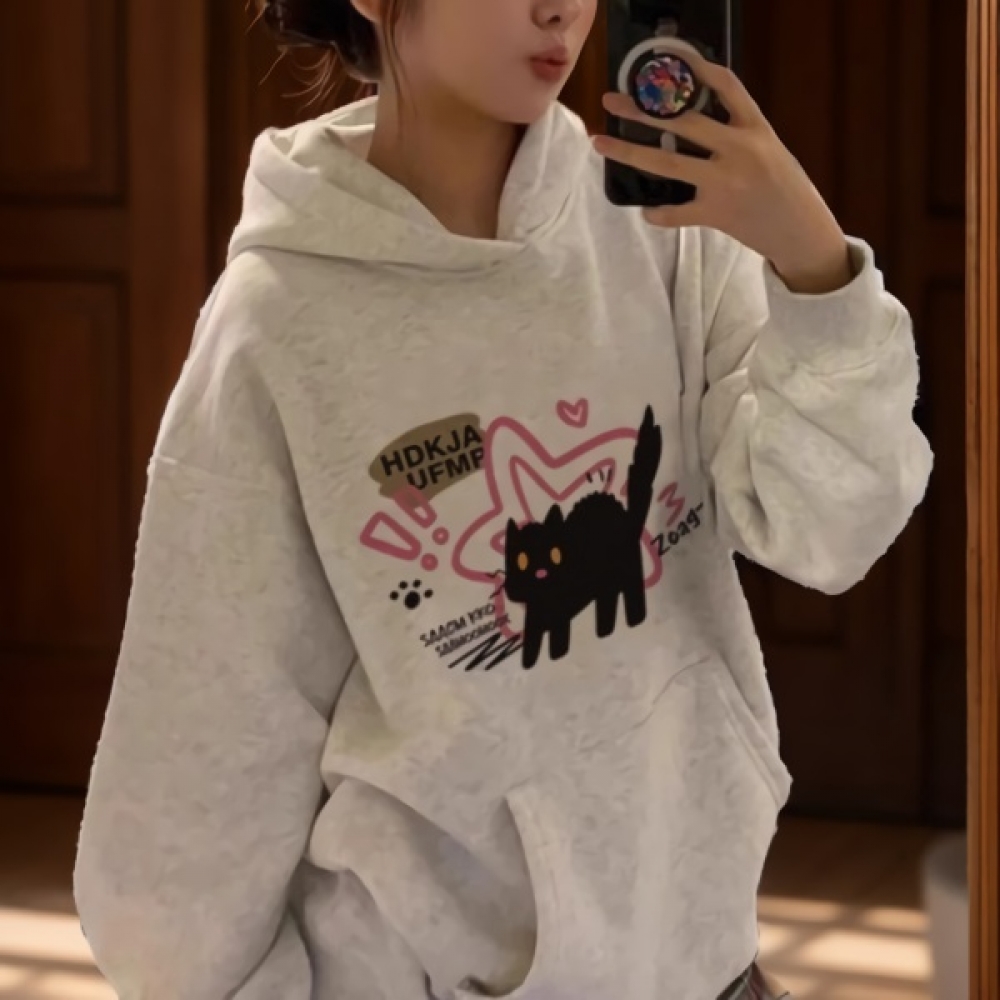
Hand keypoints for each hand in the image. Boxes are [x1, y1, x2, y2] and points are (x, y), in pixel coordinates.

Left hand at [594, 49, 853, 293]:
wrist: (801, 231)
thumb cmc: (784, 187)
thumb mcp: (769, 148)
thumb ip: (736, 133)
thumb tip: (691, 122)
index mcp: (756, 128)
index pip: (726, 86)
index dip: (697, 70)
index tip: (669, 60)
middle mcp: (739, 150)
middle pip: (683, 123)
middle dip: (643, 110)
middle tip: (613, 101)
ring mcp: (725, 182)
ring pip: (667, 163)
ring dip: (629, 152)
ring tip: (601, 142)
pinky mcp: (716, 213)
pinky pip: (675, 213)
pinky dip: (658, 213)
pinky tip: (647, 211)